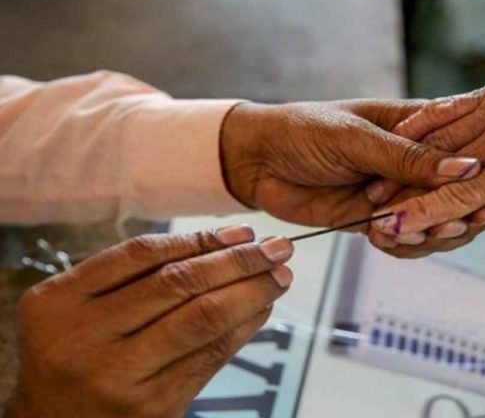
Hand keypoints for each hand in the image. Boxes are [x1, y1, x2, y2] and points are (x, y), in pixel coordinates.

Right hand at [6, 225, 292, 416]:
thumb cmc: (73, 356)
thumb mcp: (78, 308)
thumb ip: (132, 277)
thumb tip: (224, 245)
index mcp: (58, 302)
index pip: (143, 254)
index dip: (201, 239)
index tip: (242, 232)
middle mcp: (84, 338)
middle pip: (179, 283)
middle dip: (239, 261)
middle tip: (277, 248)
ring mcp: (119, 375)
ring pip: (202, 318)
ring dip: (251, 292)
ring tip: (278, 276)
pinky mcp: (152, 407)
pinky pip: (210, 356)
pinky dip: (243, 328)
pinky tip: (261, 310)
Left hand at [220, 100, 479, 230]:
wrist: (255, 161)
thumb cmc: (303, 130)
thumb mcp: (357, 138)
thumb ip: (409, 158)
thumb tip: (467, 168)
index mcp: (420, 127)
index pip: (468, 153)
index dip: (479, 181)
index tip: (480, 201)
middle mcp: (415, 163)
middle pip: (460, 197)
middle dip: (455, 216)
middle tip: (440, 226)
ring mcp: (398, 193)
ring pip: (437, 224)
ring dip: (426, 235)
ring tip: (401, 232)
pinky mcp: (378, 219)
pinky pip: (405, 240)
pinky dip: (400, 246)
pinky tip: (381, 239)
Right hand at [368, 40, 484, 275]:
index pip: (470, 194)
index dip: (428, 213)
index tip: (397, 227)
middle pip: (444, 168)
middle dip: (404, 193)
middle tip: (372, 215)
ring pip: (441, 138)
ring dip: (405, 163)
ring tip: (374, 186)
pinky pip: (451, 106)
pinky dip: (421, 123)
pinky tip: (398, 137)